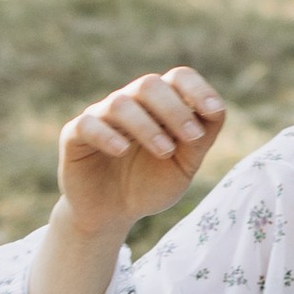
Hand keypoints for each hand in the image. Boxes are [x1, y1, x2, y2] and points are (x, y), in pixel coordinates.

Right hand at [55, 69, 227, 241]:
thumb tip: (217, 111)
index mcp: (160, 104)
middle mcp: (130, 102)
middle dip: (174, 109)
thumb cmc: (150, 184)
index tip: (213, 112)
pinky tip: (122, 151)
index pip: (178, 78)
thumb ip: (200, 140)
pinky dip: (107, 135)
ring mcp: (101, 116)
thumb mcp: (183, 166)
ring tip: (165, 152)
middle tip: (192, 138)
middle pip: (149, 84)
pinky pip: (88, 124)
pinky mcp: (75, 135)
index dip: (197, 89)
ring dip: (147, 126)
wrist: (114, 214)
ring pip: (121, 103)